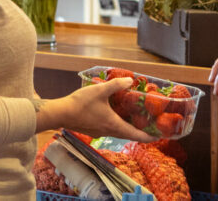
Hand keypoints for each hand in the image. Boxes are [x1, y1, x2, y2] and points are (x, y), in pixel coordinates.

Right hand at [41, 78, 156, 142]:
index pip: (135, 135)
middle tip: (149, 127)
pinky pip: (109, 130)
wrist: (60, 113)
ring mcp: (99, 132)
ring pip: (118, 133)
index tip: (158, 136)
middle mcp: (108, 131)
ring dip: (127, 129)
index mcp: (113, 125)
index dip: (148, 137)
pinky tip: (115, 116)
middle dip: (140, 133)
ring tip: (134, 120)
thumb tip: (130, 80)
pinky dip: (116, 125)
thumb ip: (116, 85)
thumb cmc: (80, 103)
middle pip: (128, 135)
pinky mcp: (92, 130)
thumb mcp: (100, 90)